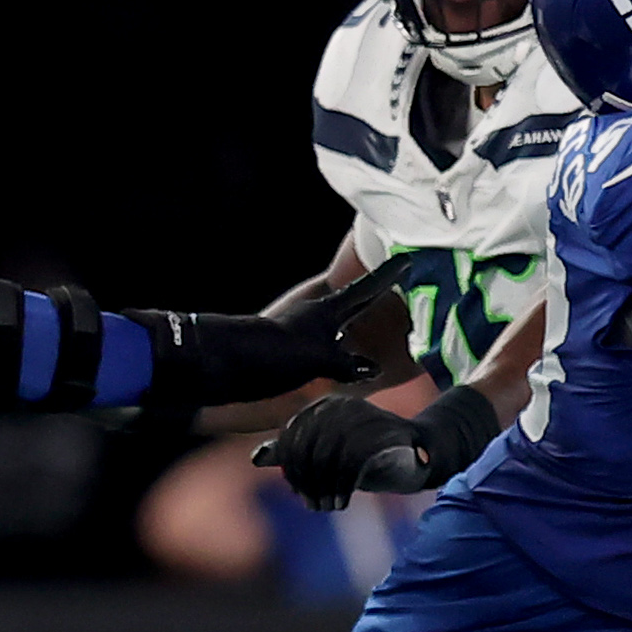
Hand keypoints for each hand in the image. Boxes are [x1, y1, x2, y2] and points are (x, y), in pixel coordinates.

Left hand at [139, 255, 408, 412]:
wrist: (217, 373)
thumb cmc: (266, 356)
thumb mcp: (314, 358)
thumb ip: (349, 364)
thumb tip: (372, 368)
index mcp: (326, 310)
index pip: (368, 289)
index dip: (390, 275)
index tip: (411, 257)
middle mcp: (320, 319)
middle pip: (362, 304)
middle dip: (385, 298)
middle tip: (414, 292)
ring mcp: (310, 337)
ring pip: (352, 328)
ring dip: (372, 328)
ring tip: (400, 331)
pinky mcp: (302, 360)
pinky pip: (344, 353)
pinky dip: (360, 355)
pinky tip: (370, 366)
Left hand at [258, 382, 499, 508]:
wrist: (420, 456)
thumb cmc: (369, 455)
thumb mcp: (327, 456)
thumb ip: (294, 454)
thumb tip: (257, 458)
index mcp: (325, 406)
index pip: (292, 438)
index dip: (291, 470)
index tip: (298, 493)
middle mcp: (342, 408)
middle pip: (307, 449)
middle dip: (306, 482)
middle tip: (312, 505)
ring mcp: (364, 419)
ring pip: (326, 458)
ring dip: (323, 489)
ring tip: (327, 507)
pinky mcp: (383, 435)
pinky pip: (350, 464)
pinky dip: (341, 489)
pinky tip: (342, 503)